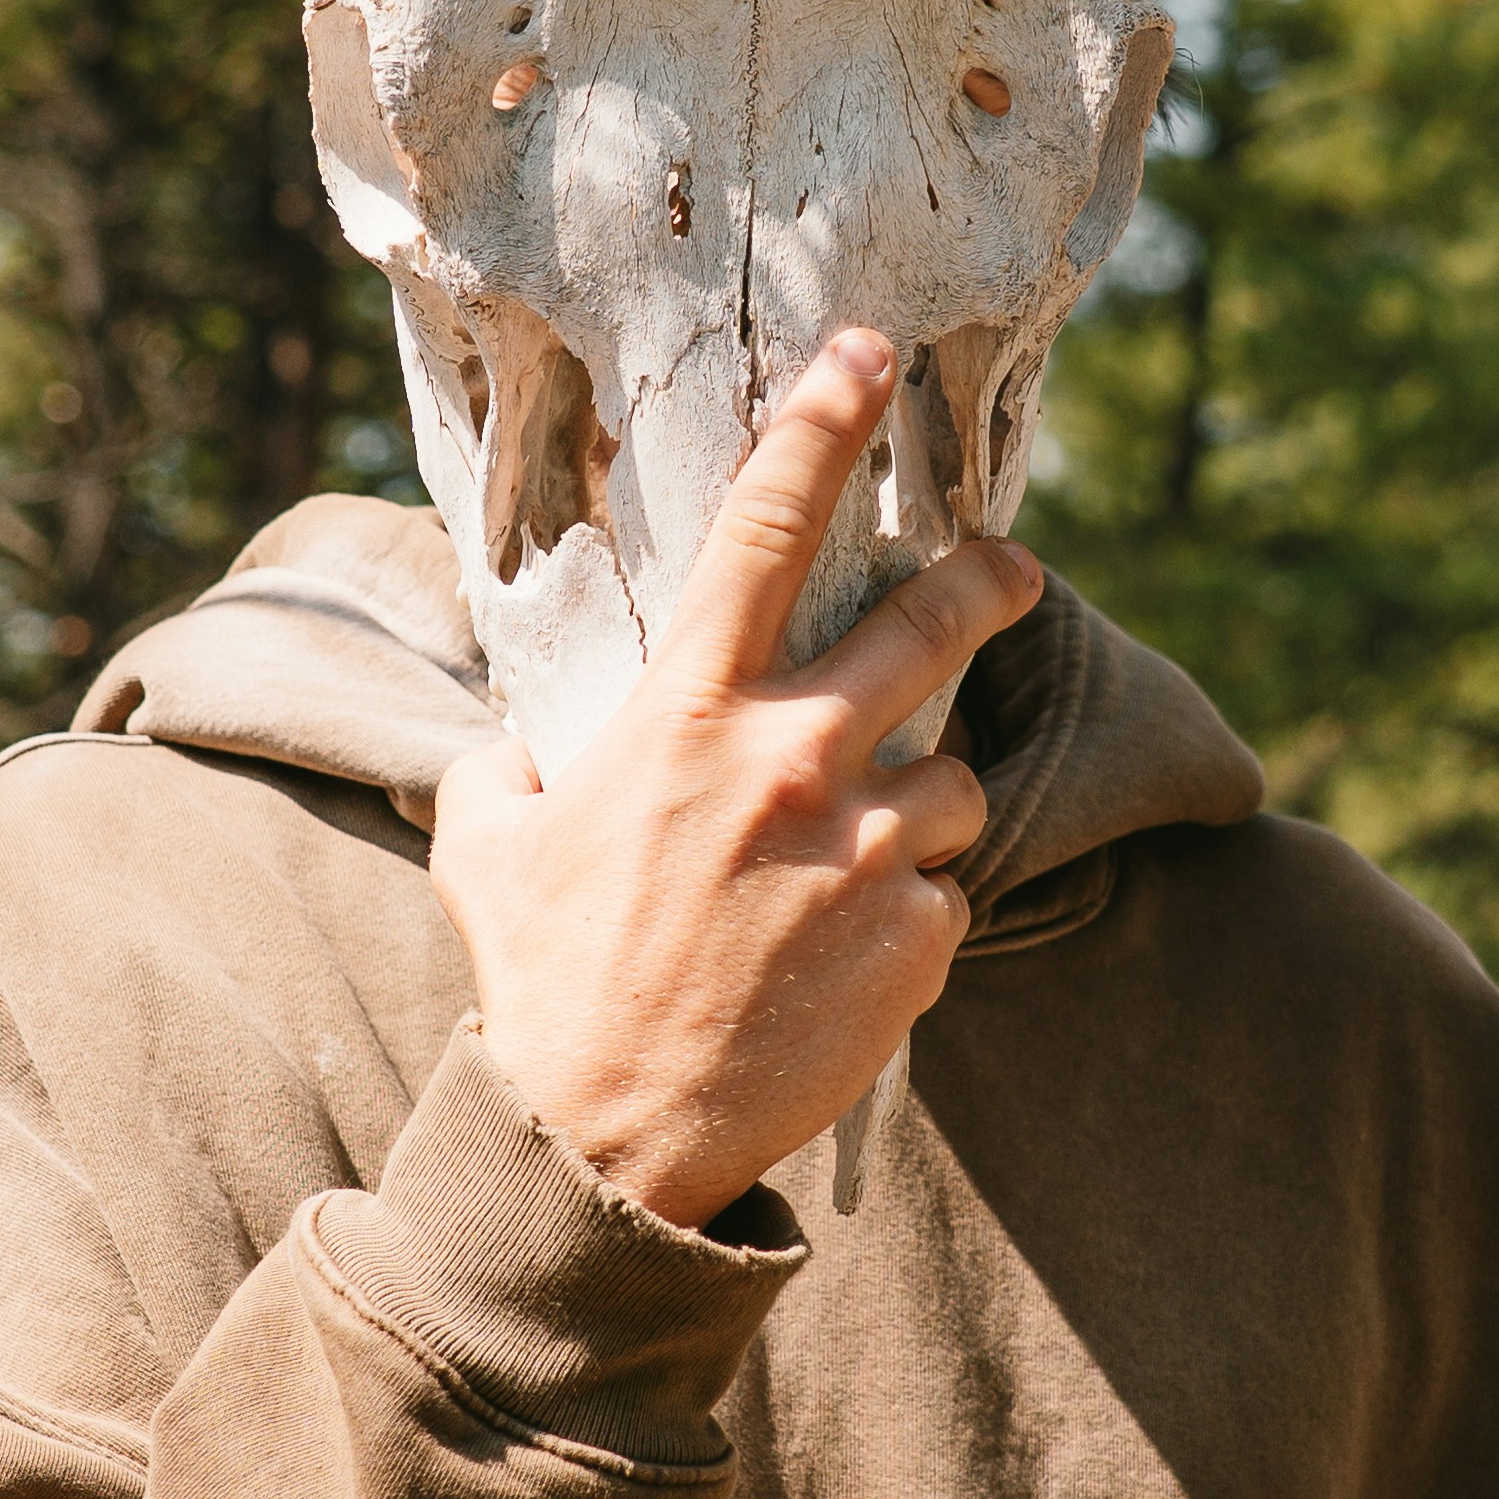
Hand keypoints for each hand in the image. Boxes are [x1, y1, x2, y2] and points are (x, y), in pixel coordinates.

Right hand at [427, 330, 1037, 1229]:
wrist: (607, 1143)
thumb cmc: (541, 982)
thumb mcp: (487, 846)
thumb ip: (513, 765)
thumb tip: (520, 745)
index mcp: (687, 715)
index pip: (767, 528)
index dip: (825, 425)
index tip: (869, 356)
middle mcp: (791, 762)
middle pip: (936, 623)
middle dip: (988, 578)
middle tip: (1011, 567)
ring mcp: (866, 853)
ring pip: (950, 784)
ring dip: (915, 811)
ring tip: (848, 872)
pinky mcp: (918, 943)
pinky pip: (940, 900)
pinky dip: (903, 922)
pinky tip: (837, 966)